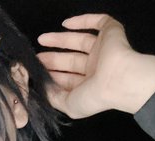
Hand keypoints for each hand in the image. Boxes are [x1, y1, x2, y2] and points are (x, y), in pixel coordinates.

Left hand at [37, 14, 154, 117]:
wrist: (118, 80)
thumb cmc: (95, 96)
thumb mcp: (69, 105)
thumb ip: (54, 98)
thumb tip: (44, 88)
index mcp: (89, 86)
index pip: (68, 78)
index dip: (52, 75)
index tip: (37, 72)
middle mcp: (96, 68)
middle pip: (70, 60)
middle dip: (53, 58)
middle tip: (36, 56)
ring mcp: (103, 49)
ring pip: (79, 41)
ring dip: (60, 39)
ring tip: (42, 39)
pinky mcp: (110, 32)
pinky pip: (97, 22)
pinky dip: (82, 21)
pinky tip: (65, 24)